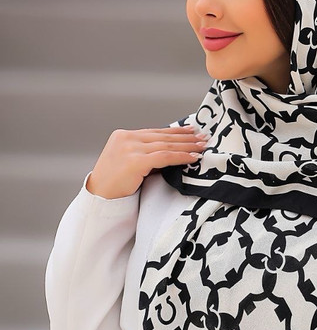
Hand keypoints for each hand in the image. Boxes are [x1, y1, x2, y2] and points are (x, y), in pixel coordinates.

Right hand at [85, 125, 208, 198]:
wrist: (99, 197)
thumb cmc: (114, 184)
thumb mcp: (128, 161)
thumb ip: (144, 153)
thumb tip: (170, 151)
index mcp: (123, 135)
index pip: (155, 132)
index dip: (175, 132)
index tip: (191, 131)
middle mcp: (127, 138)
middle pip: (163, 136)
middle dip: (186, 137)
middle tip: (204, 137)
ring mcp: (130, 148)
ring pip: (166, 145)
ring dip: (187, 146)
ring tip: (202, 146)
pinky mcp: (135, 161)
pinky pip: (165, 157)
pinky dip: (181, 156)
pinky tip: (193, 157)